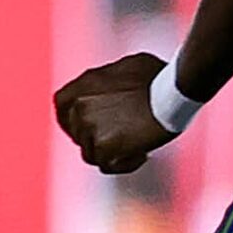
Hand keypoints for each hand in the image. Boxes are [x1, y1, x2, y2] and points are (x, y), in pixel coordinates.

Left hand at [55, 52, 177, 174]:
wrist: (171, 94)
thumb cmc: (159, 77)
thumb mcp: (128, 67)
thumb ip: (111, 80)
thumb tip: (114, 87)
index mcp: (84, 84)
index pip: (60, 105)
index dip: (70, 119)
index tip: (83, 127)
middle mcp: (80, 105)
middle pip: (77, 133)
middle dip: (95, 139)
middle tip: (119, 140)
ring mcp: (89, 127)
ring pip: (90, 153)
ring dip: (112, 153)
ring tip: (138, 147)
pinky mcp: (103, 147)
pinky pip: (106, 166)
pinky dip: (124, 164)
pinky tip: (143, 155)